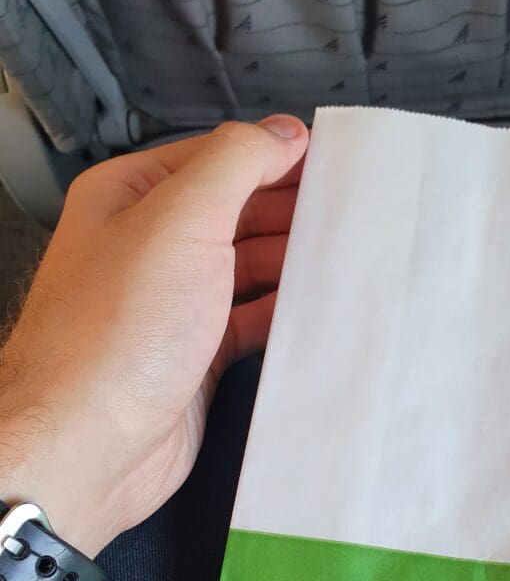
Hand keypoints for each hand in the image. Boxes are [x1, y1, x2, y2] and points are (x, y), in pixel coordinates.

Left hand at [0, 116, 308, 555]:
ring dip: (293, 262)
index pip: (217, 158)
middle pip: (237, 212)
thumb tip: (279, 133)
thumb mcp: (178, 223)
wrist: (87, 446)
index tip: (331, 160)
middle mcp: (149, 248)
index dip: (275, 156)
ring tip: (343, 256)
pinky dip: (284, 313)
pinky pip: (252, 321)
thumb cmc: (110, 339)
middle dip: (291, 211)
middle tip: (350, 211)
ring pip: (248, 268)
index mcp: (131, 199)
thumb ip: (234, 165)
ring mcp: (174, 305)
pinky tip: (316, 307)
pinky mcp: (196, 356)